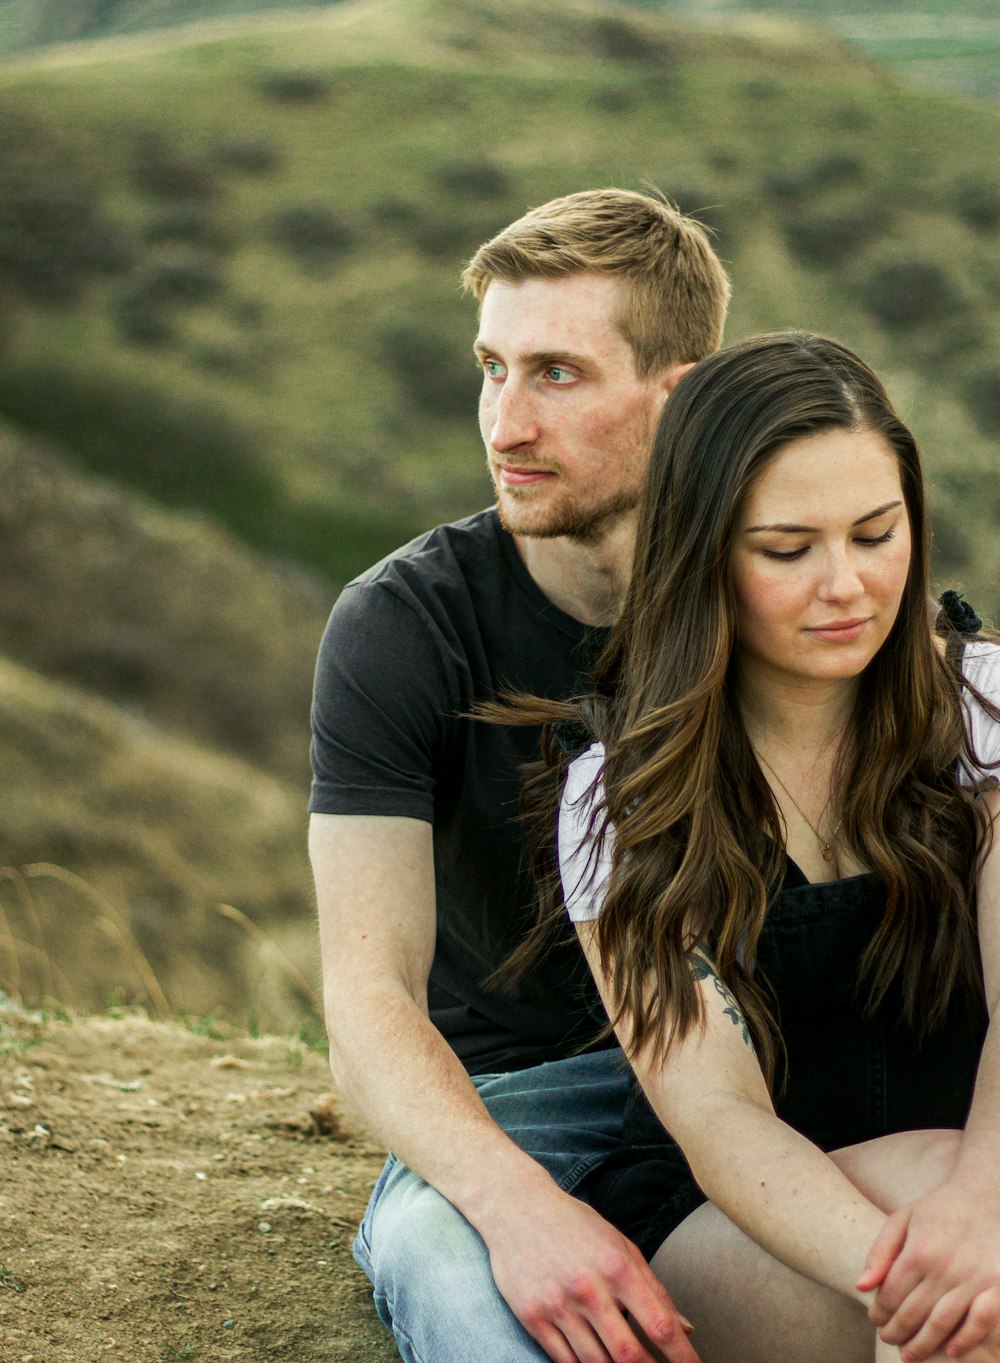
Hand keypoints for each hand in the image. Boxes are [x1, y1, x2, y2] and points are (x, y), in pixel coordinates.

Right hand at [486, 1184, 699, 1362]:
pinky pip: (564, 1361)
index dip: (682, 1355)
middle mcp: (589, 1288)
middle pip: (629, 1354)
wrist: (516, 1207)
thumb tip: (686, 1328)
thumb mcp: (619, 1245)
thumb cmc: (574, 1225)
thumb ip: (654, 1288)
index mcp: (617, 1266)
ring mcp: (558, 1305)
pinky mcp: (532, 1317)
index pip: (659, 1323)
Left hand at [858, 1182, 999, 1360]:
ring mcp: (974, 1280)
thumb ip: (879, 1253)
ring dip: (922, 1344)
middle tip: (887, 1339)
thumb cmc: (936, 1210)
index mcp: (919, 1251)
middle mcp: (946, 1268)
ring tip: (908, 1354)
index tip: (874, 1320)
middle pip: (913, 1314)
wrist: (982, 1195)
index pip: (890, 1295)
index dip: (878, 1313)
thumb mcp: (901, 1221)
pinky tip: (950, 1351)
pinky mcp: (998, 1287)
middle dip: (895, 1332)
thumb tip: (861, 1287)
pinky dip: (965, 1341)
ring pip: (942, 1325)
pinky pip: (981, 1323)